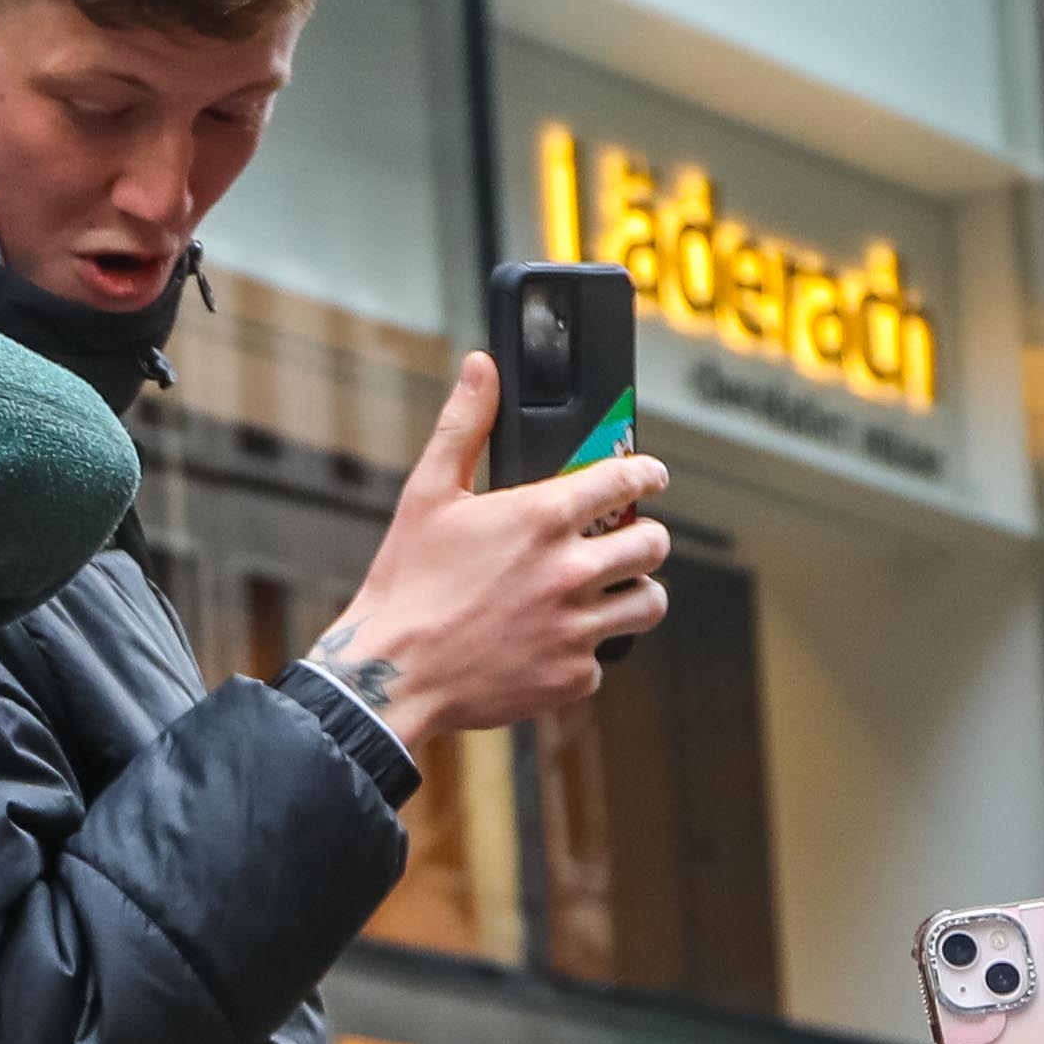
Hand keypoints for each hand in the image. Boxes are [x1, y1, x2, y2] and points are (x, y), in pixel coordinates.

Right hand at [300, 350, 671, 752]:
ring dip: (632, 593)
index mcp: (543, 516)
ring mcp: (577, 625)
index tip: (651, 477)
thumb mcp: (427, 494)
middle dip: (642, 537)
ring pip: (649, 602)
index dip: (647, 473)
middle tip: (621, 543)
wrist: (389, 673)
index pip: (628, 479)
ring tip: (604, 594)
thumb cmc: (405, 583)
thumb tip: (480, 367)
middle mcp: (571, 569)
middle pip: (654, 542)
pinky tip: (550, 643)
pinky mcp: (573, 675)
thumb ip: (463, 425)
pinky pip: (605, 658)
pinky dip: (583, 651)